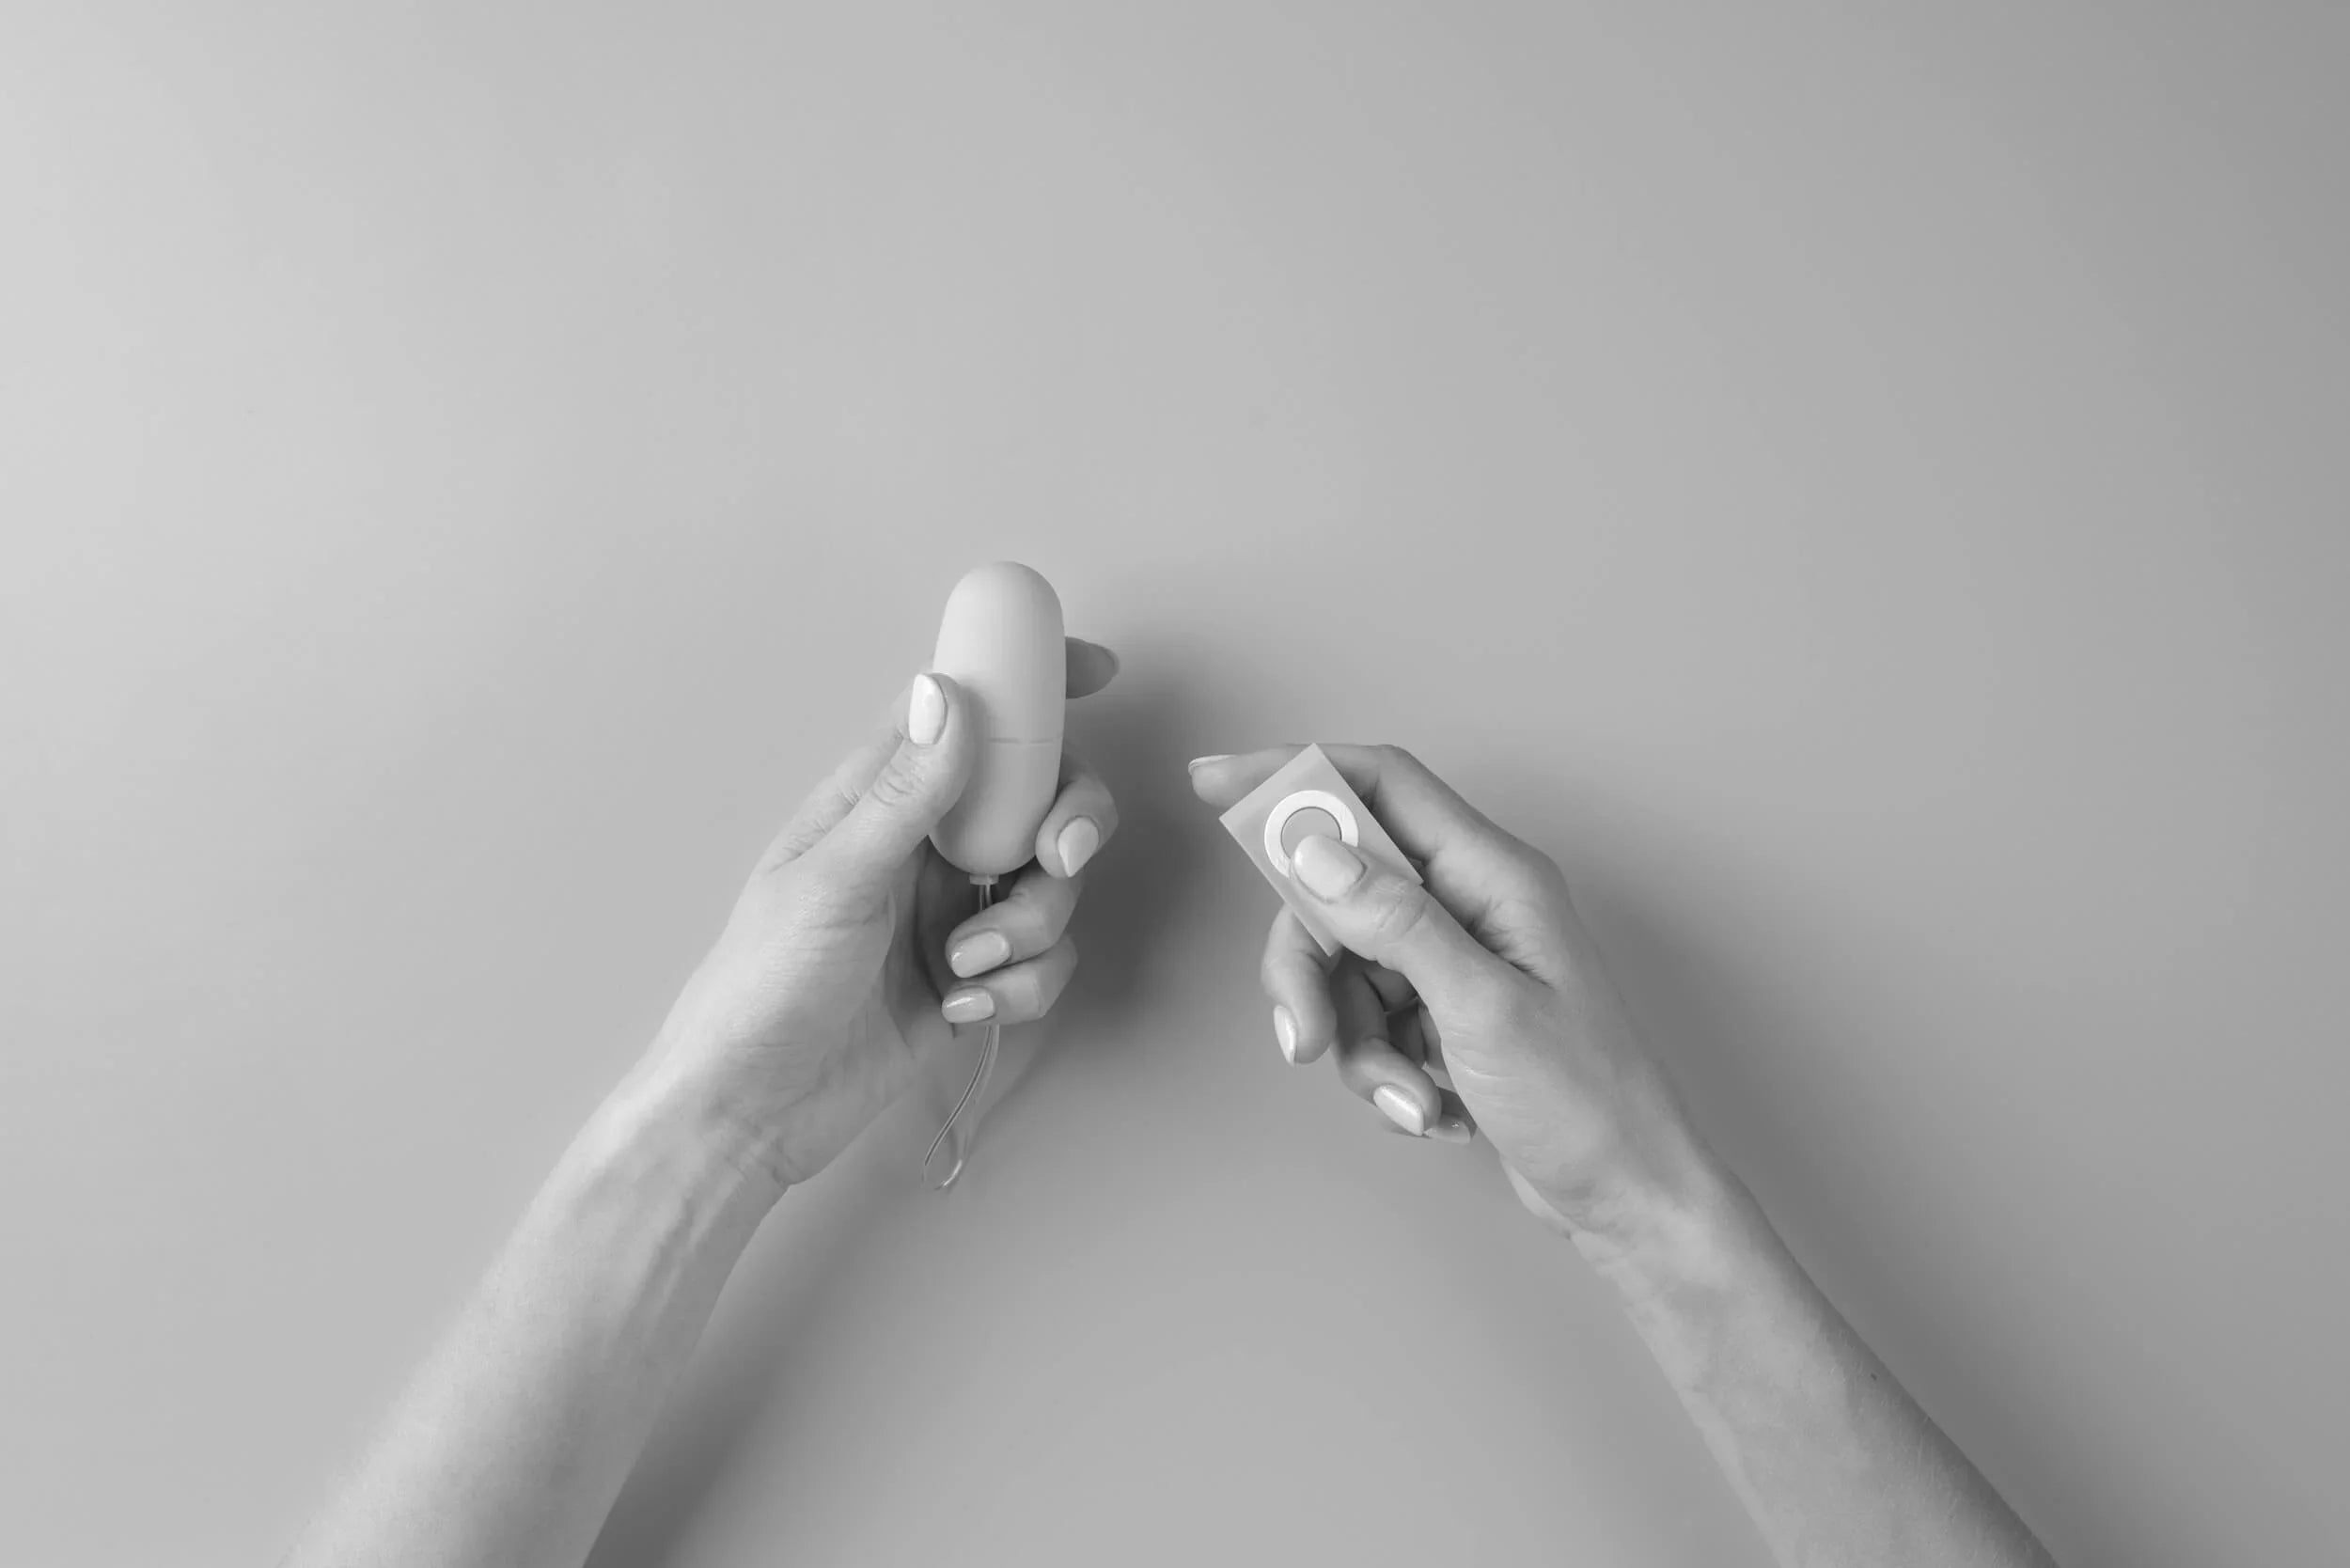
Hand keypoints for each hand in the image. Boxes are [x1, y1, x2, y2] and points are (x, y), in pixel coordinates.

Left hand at [646, 641, 1118, 1187]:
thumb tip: (944, 689)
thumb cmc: (761, 986)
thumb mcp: (832, 881)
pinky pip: (1046, 961)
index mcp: (881, 798)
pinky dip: (1023, 985)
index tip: (1100, 669)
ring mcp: (954, 911)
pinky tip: (964, 1008)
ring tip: (964, 965)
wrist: (753, 1112)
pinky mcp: (977, 978)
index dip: (1032, 681)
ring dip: (1033, 927)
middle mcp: (926, 845)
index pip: (966, 710)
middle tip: (1057, 859)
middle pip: (1039, 796)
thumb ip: (902, 791)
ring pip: (1052, 885)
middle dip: (1069, 824)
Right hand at [1189, 745, 1708, 1238]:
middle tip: (1306, 1040)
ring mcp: (1459, 960)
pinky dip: (1385, 1072)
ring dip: (1359, 1045)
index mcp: (1495, 875)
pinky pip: (1370, 1019)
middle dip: (1309, 970)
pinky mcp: (1447, 1014)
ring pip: (1346, 967)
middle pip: (1340, 891)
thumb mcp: (1483, 1010)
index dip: (1295, 774)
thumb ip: (1395, 922)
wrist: (1630, 1200)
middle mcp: (1474, 903)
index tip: (1214, 781)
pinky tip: (1436, 1109)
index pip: (1380, 784)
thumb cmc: (1589, 1104)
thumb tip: (1314, 847)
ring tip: (1414, 1099)